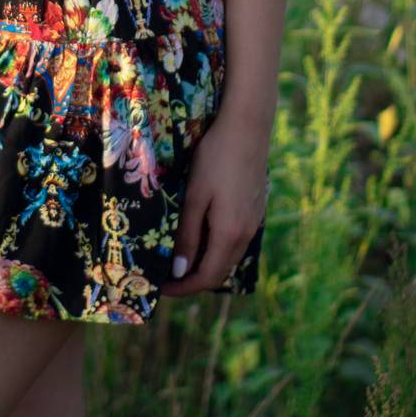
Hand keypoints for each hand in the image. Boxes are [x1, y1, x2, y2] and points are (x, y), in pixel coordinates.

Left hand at [161, 110, 269, 295]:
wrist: (247, 128)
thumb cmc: (216, 157)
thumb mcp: (195, 195)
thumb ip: (188, 234)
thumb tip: (180, 271)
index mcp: (229, 234)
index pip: (207, 277)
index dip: (183, 288)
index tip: (160, 288)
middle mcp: (246, 234)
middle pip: (219, 271)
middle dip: (192, 278)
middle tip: (166, 274)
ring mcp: (254, 222)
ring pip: (229, 257)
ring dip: (206, 263)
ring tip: (180, 256)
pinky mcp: (255, 210)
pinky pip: (236, 241)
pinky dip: (217, 247)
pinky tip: (201, 234)